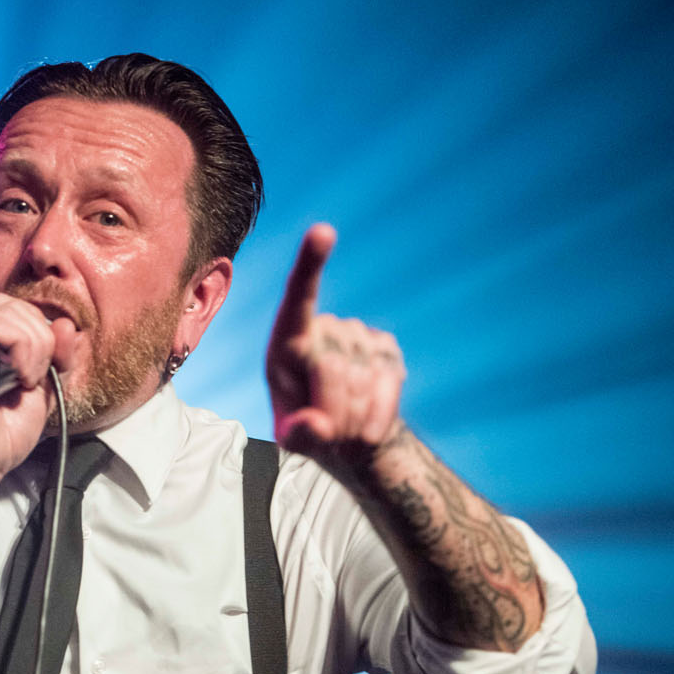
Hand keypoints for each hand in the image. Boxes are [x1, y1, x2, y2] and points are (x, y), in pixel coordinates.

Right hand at [0, 293, 79, 483]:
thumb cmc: (7, 432)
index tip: (48, 370)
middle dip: (39, 338)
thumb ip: (56, 354)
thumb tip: (64, 323)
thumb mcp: (44, 385)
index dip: (42, 332)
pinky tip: (18, 377)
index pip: (16, 309)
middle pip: (11, 304)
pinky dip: (20, 349)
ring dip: (32, 347)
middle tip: (35, 378)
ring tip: (26, 381)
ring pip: (6, 312)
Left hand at [267, 224, 405, 480]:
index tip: (323, 231)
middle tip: (327, 432)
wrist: (350, 438)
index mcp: (285, 343)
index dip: (310, 267)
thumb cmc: (309, 432)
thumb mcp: (294, 441)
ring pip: (360, 378)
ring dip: (354, 416)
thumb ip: (297, 435)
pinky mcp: (387, 349)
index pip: (297, 301)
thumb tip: (314, 424)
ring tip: (344, 428)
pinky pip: (388, 383)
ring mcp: (358, 336)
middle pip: (330, 368)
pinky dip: (379, 413)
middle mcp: (322, 330)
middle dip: (330, 410)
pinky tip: (368, 425)